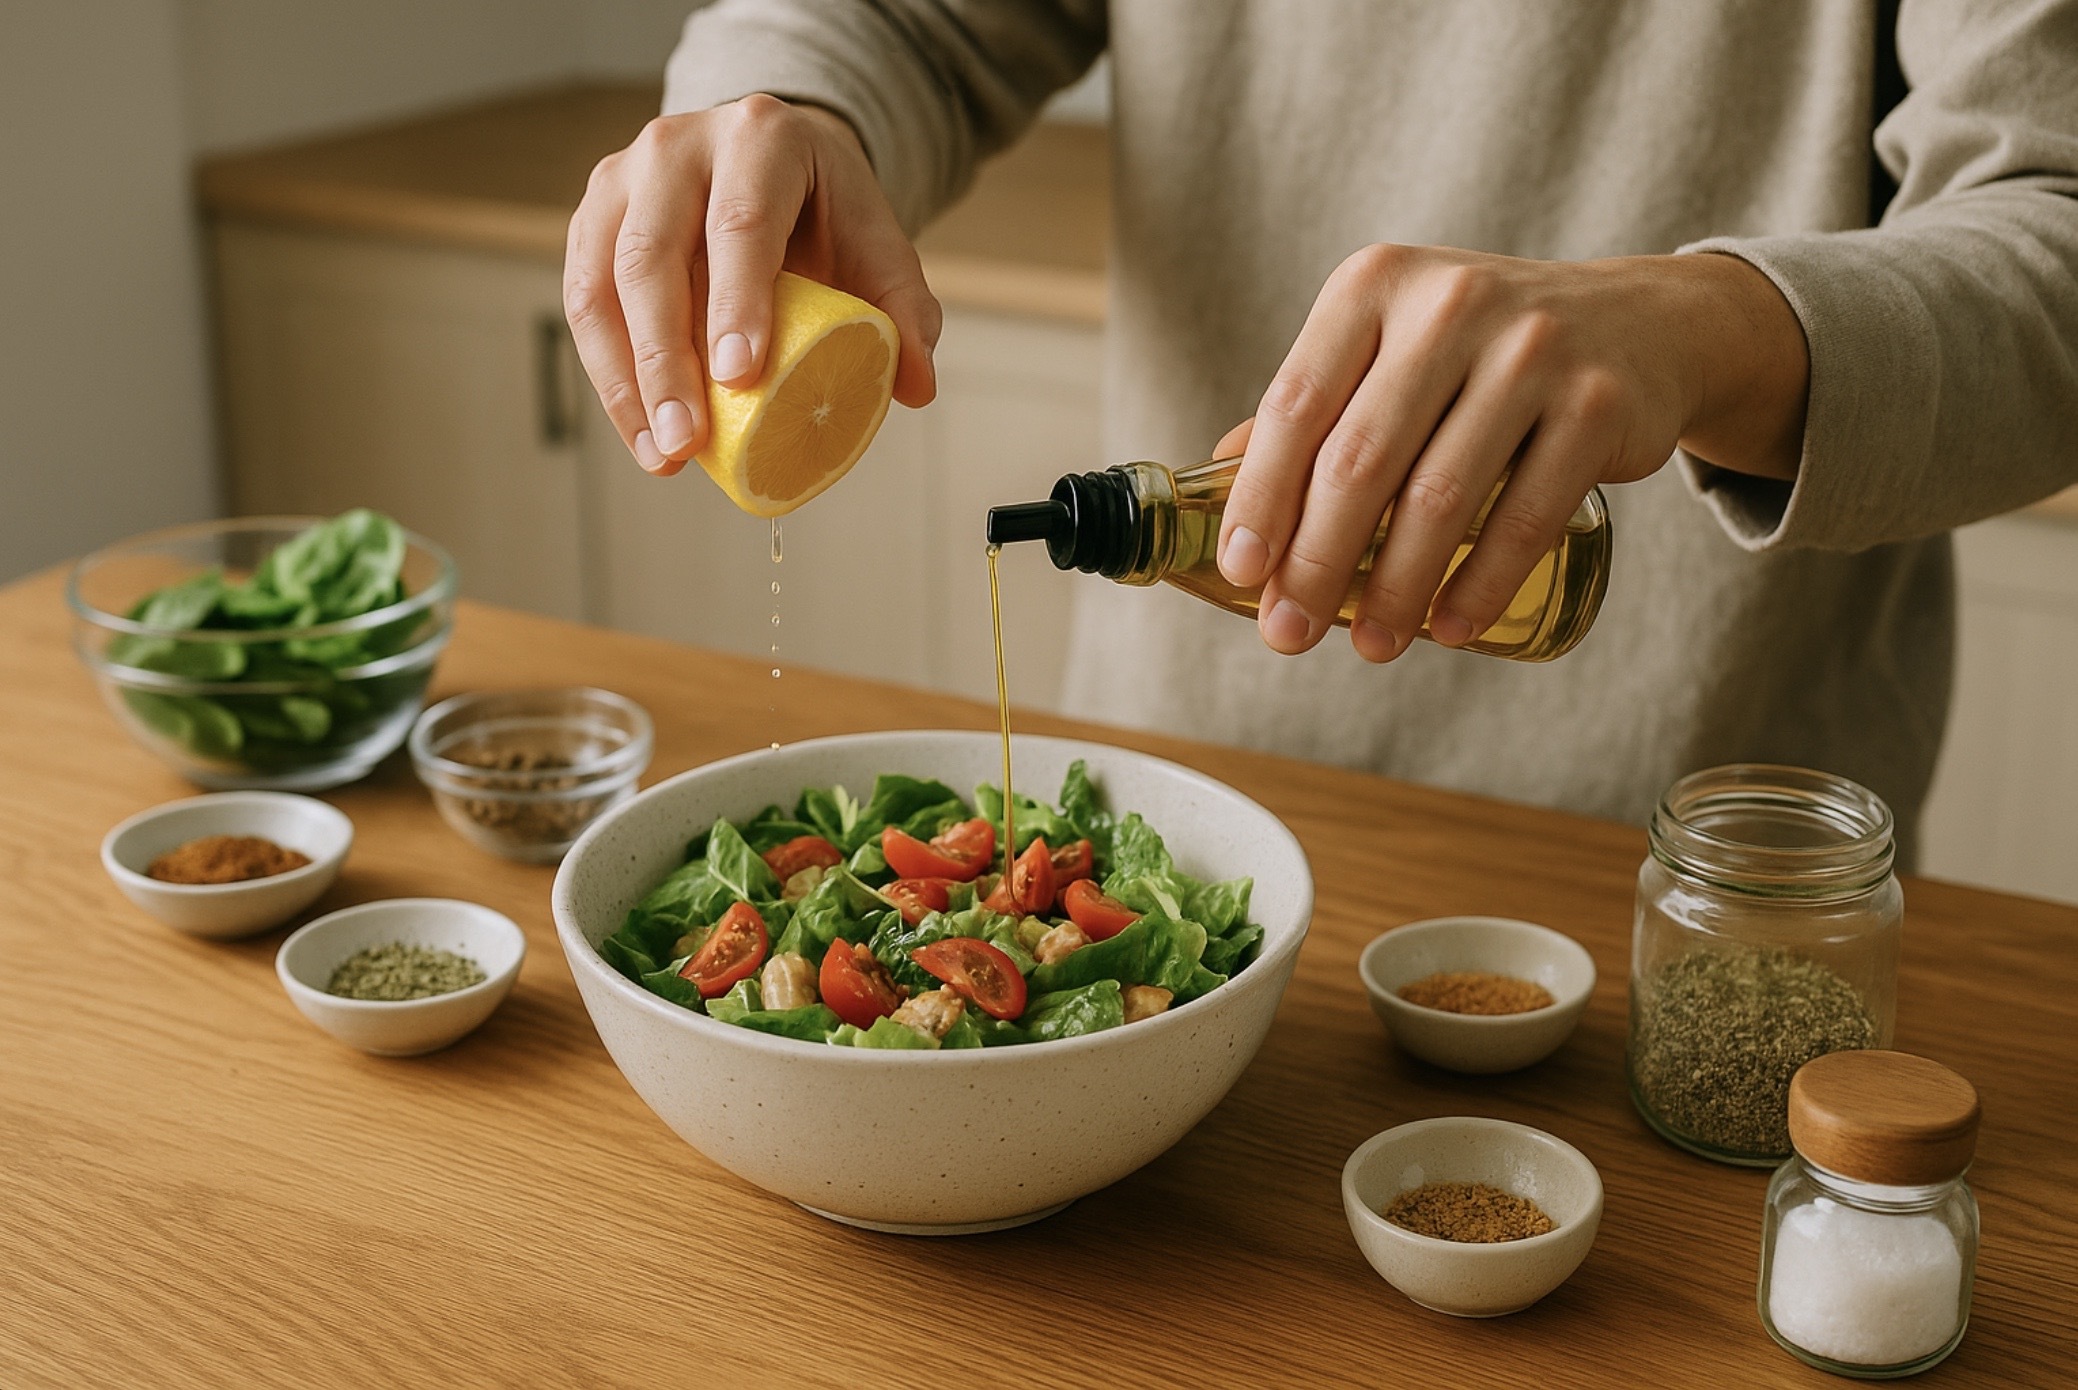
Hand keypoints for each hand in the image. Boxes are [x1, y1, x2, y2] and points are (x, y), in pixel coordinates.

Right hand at [564, 96, 941, 474]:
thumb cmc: (825, 214)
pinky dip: (608, 376)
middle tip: (688, 440)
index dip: (736, 301)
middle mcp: (677, 148)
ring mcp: (622, 180)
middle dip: (665, 359)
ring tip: (663, 455)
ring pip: (600, 283)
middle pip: (652, 256)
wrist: (770, 164)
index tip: (739, 376)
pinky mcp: (592, 220)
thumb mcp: (878, 248)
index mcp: (760, 139)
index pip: (740, 223)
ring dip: (626, 380)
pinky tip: (641, 430)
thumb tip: (916, 388)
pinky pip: (584, 304)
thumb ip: (905, 314)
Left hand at [1213, 245, 1807, 660]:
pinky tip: (1450, 629)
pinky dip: (1481, 584)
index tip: (1242, 572)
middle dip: (1316, 561)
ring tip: (1371, 646)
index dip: (1261, 497)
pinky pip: (1528, 515)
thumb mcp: (1390, 347)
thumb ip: (1316, 407)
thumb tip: (1218, 486)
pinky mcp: (1599, 403)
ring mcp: (1533, 348)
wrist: (1639, 323)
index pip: (1297, 404)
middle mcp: (1451, 303)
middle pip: (1361, 458)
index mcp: (1375, 286)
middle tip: (1288, 632)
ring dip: (1395, 588)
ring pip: (1441, 495)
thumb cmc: (1481, 350)